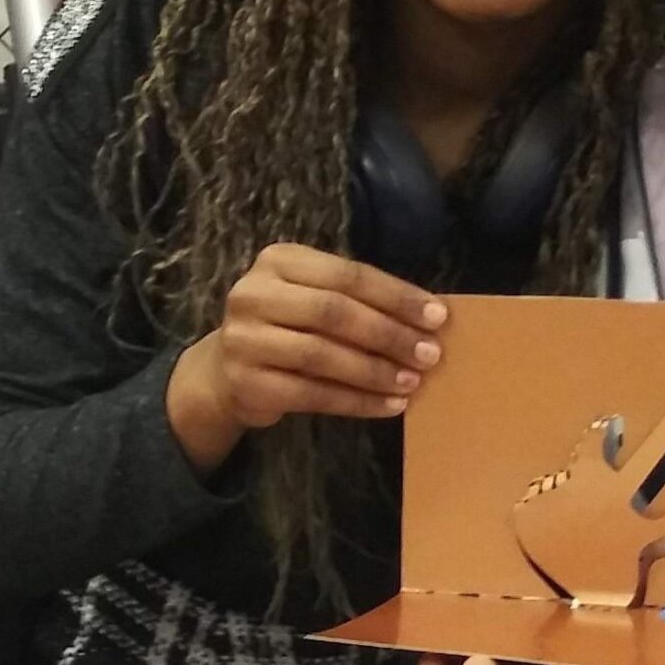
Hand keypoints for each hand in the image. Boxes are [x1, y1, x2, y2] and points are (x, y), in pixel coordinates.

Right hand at [166, 243, 446, 469]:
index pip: (348, 275)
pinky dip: (357, 401)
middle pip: (334, 312)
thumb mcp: (314, 298)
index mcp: (279, 260)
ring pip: (322, 355)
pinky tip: (388, 405)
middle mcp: (254, 294)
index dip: (397, 296)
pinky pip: (313, 394)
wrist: (226, 371)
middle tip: (429, 354)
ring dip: (375, 371)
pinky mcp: (247, 383)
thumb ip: (360, 301)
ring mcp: (244, 339)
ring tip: (413, 382)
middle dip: (389, 334)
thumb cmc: (288, 327)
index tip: (438, 316)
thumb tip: (430, 319)